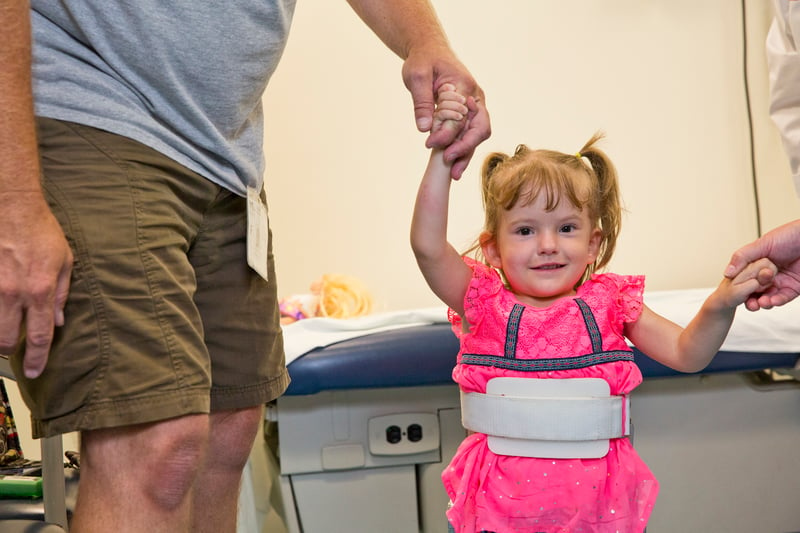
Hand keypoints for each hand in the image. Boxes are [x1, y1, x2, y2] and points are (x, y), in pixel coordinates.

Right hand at [0, 192, 72, 377]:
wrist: (9, 204)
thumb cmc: (40, 230)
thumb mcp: (64, 260)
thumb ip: (62, 293)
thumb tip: (58, 320)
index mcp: (40, 290)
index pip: (38, 335)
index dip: (36, 358)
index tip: (34, 372)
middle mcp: (12, 292)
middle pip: (4, 339)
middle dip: (7, 349)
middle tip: (11, 347)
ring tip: (3, 326)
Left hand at [402, 44, 489, 179]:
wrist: (430, 52)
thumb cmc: (423, 61)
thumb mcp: (417, 77)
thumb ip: (422, 103)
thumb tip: (425, 129)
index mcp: (465, 86)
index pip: (461, 116)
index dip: (447, 133)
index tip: (429, 144)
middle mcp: (475, 98)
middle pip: (479, 128)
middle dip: (465, 148)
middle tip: (448, 163)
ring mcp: (474, 107)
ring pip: (477, 134)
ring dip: (466, 154)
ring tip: (454, 174)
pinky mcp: (468, 114)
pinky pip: (469, 134)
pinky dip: (463, 149)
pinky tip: (453, 167)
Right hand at [724, 220, 799, 309]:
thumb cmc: (790, 236)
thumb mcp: (762, 244)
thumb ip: (742, 257)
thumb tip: (727, 273)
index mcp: (759, 262)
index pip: (745, 278)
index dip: (740, 286)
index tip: (735, 292)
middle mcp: (770, 272)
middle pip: (756, 290)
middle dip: (750, 298)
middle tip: (748, 302)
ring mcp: (782, 280)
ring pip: (768, 296)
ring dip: (763, 302)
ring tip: (760, 303)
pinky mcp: (794, 287)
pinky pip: (783, 297)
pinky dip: (776, 301)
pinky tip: (771, 301)